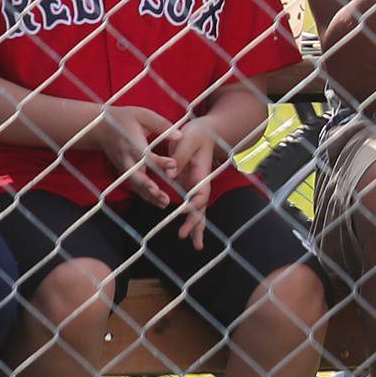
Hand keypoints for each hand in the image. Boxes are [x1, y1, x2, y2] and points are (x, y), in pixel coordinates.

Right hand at [93, 107, 177, 207]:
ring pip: (135, 185)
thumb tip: (180, 136)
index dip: (158, 161)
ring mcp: (124, 167)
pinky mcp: (124, 172)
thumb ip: (161, 125)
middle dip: (149, 187)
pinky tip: (158, 202)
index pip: (145, 155)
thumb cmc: (124, 118)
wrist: (99, 128)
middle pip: (137, 176)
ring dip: (149, 195)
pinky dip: (145, 195)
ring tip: (164, 203)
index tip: (173, 164)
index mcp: (131, 142)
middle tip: (163, 196)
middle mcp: (126, 158)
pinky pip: (135, 186)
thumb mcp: (142, 115)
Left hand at [163, 119, 233, 248]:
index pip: (200, 192)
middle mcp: (200, 183)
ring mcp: (196, 186)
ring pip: (198, 210)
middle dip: (194, 223)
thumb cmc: (196, 134)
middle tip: (184, 236)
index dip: (193, 203)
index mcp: (201, 173)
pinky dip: (191, 220)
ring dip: (196, 227)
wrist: (205, 131)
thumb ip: (180, 157)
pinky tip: (189, 232)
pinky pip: (191, 206)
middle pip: (200, 207)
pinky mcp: (189, 186)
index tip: (185, 210)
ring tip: (196, 244)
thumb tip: (170, 176)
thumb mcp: (187, 140)